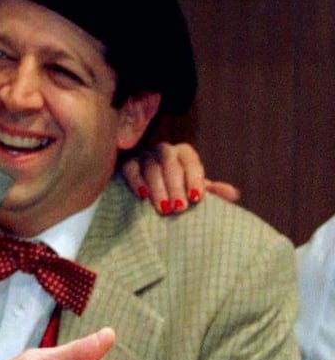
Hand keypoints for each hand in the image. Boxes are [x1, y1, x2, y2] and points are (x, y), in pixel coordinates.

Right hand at [120, 141, 240, 214]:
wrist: (150, 195)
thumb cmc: (177, 193)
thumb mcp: (195, 192)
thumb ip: (213, 192)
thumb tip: (233, 194)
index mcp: (183, 154)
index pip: (190, 161)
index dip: (194, 179)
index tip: (197, 199)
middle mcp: (163, 151)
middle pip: (169, 163)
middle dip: (175, 186)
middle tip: (179, 208)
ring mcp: (144, 156)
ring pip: (150, 167)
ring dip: (158, 188)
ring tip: (164, 209)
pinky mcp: (127, 165)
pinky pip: (130, 169)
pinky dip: (136, 182)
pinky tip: (143, 196)